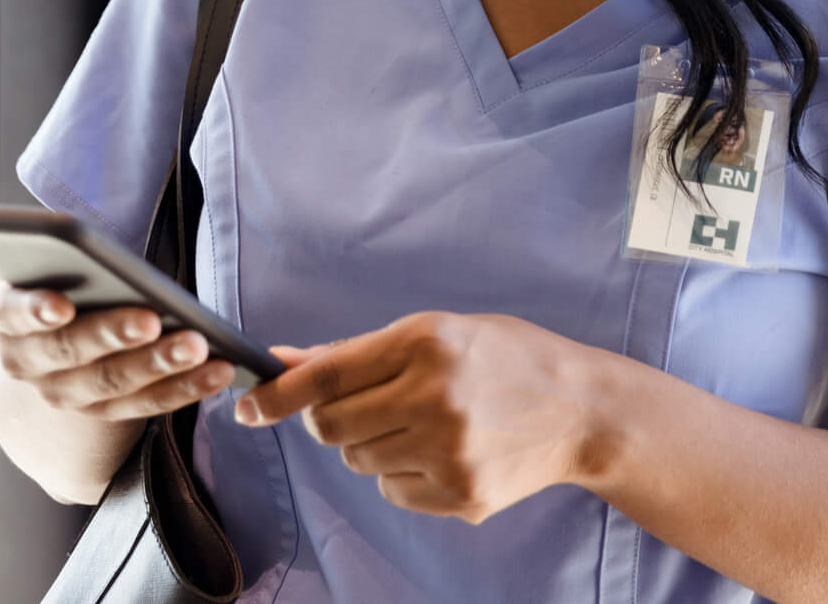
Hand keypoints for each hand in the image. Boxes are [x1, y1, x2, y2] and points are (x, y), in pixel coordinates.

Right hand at [0, 271, 234, 419]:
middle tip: (152, 319)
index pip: (8, 312)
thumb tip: (96, 246)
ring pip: (110, 383)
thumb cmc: (53, 270)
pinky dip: (184, 388)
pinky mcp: (100, 410)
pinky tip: (217, 370)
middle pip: (67, 350)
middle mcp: (21, 360)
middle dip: (112, 334)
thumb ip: (60, 251)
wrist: (46, 328)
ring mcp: (59, 392)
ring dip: (158, 365)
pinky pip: (145, 404)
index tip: (63, 305)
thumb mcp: (44, 255)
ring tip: (198, 345)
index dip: (33, 310)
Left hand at [233, 312, 602, 523]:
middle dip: (328, 421)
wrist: (581, 410)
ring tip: (418, 423)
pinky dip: (401, 473)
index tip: (245, 407)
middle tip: (356, 408)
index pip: (328, 375)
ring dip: (370, 445)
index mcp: (427, 343)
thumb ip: (358, 352)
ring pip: (359, 462)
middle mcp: (436, 397)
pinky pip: (392, 490)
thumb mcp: (437, 332)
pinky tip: (442, 451)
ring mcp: (450, 452)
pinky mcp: (462, 496)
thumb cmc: (504, 359)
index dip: (277, 395)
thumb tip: (283, 362)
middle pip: (333, 428)